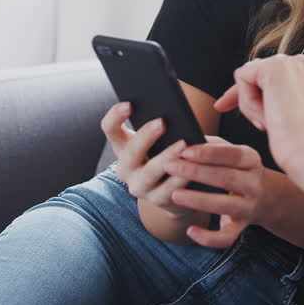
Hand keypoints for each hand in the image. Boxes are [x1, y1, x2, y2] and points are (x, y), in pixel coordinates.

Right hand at [101, 102, 191, 216]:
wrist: (175, 192)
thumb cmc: (168, 154)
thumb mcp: (159, 140)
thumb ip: (161, 127)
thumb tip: (175, 112)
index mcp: (123, 147)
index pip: (110, 128)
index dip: (116, 116)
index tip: (129, 104)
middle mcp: (126, 168)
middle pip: (130, 152)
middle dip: (145, 136)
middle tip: (162, 122)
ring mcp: (139, 186)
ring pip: (150, 172)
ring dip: (166, 157)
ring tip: (183, 144)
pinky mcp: (158, 200)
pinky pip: (169, 189)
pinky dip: (181, 177)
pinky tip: (192, 167)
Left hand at [166, 137, 265, 247]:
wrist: (267, 197)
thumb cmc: (239, 168)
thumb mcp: (233, 152)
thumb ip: (213, 145)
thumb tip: (187, 138)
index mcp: (251, 160)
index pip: (232, 154)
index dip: (208, 153)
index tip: (184, 150)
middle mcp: (253, 183)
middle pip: (227, 177)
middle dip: (197, 172)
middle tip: (170, 166)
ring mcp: (249, 206)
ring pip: (226, 205)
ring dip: (199, 200)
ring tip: (175, 195)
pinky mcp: (242, 227)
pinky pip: (227, 236)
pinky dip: (209, 237)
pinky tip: (190, 230)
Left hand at [215, 55, 303, 179]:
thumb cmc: (303, 145)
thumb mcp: (289, 115)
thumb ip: (274, 98)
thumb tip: (245, 92)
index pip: (265, 76)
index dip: (246, 93)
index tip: (223, 106)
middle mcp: (300, 63)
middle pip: (253, 74)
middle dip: (248, 101)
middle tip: (264, 125)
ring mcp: (288, 63)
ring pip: (246, 78)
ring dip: (251, 106)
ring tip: (272, 124)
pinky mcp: (274, 67)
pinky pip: (242, 79)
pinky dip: (248, 103)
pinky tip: (268, 117)